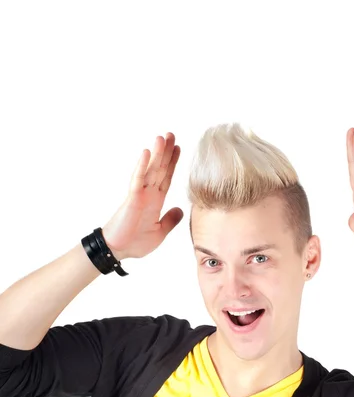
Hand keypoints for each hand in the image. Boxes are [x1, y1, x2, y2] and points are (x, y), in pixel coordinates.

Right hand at [102, 132, 182, 259]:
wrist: (118, 251)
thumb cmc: (134, 242)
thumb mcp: (160, 232)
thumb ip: (170, 220)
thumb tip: (180, 209)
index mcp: (156, 201)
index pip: (166, 177)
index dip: (172, 163)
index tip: (178, 148)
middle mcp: (148, 194)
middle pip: (160, 169)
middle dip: (166, 152)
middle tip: (171, 134)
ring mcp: (140, 195)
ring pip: (150, 170)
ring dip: (157, 154)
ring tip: (163, 137)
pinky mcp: (132, 199)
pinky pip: (138, 180)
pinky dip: (142, 166)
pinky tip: (147, 153)